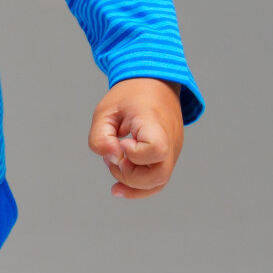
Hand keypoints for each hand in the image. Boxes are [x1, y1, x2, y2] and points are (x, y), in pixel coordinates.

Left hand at [87, 78, 183, 199]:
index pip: (156, 149)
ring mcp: (172, 151)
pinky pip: (157, 181)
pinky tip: (119, 187)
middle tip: (115, 157)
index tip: (123, 141)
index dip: (135, 154)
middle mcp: (170, 140)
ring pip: (159, 183)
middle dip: (130, 176)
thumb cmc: (129, 96)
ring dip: (132, 184)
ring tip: (115, 165)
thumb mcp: (105, 110)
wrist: (154, 84)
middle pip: (159, 175)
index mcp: (155, 123)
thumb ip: (100, 137)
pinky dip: (138, 188)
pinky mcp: (168, 157)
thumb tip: (111, 159)